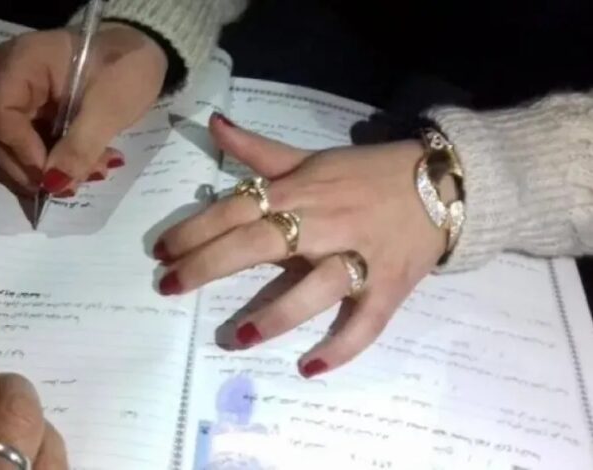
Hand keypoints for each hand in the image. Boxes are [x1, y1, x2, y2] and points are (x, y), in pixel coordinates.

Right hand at [0, 23, 168, 194]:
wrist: (140, 49)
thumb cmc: (127, 66)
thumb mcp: (109, 107)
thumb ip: (81, 146)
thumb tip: (54, 185)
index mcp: (24, 62)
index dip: (20, 148)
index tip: (52, 173)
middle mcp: (11, 77)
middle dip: (35, 167)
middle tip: (74, 184)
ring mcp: (21, 96)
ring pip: (14, 147)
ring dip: (50, 169)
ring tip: (92, 171)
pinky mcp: (34, 112)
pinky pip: (32, 146)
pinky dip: (58, 162)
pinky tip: (89, 165)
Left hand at [153, 113, 447, 377]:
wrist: (444, 185)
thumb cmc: (366, 175)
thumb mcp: (311, 158)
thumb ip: (259, 150)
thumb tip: (213, 124)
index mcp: (301, 191)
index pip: (237, 207)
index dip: (195, 228)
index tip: (161, 252)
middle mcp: (324, 223)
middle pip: (261, 243)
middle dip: (210, 265)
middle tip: (169, 288)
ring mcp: (360, 258)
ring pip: (316, 287)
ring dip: (277, 313)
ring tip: (238, 338)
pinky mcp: (389, 288)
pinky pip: (366, 322)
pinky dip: (341, 348)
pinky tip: (310, 370)